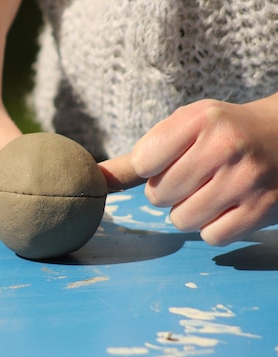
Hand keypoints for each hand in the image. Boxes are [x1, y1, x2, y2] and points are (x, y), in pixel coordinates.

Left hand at [102, 94, 277, 245]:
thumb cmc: (223, 134)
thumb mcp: (184, 129)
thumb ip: (138, 157)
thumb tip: (95, 180)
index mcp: (200, 119)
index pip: (142, 162)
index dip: (151, 169)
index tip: (170, 160)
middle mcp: (225, 145)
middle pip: (158, 196)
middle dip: (168, 192)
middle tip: (195, 176)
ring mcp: (246, 179)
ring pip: (181, 220)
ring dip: (189, 212)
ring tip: (210, 191)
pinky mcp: (263, 209)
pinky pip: (212, 237)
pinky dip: (214, 227)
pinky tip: (228, 206)